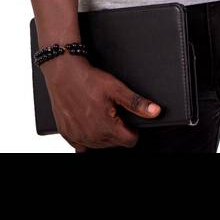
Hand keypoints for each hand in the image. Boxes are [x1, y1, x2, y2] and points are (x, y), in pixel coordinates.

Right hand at [39, 55, 160, 150]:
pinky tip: (87, 121)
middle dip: (118, 130)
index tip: (126, 117)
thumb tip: (155, 111)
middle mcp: (92, 136)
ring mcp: (78, 137)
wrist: (64, 73)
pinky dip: (87, 137)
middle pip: (115, 143)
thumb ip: (137, 103)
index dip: (132, 129)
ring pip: (100, 145)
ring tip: (99, 113)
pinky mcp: (68, 135)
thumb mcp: (116, 88)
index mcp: (106, 127)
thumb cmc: (88, 79)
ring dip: (103, 133)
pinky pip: (83, 146)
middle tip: (111, 111)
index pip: (130, 141)